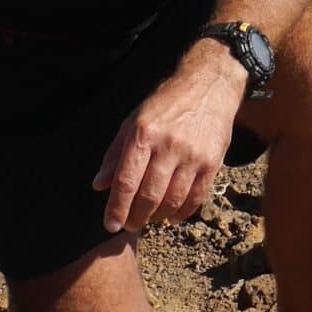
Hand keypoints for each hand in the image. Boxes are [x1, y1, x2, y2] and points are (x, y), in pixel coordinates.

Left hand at [94, 46, 245, 233]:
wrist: (209, 86)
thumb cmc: (166, 103)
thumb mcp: (134, 120)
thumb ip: (116, 153)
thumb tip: (99, 185)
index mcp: (144, 133)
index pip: (126, 180)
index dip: (116, 207)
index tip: (109, 224)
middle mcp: (168, 145)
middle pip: (148, 195)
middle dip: (136, 217)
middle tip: (129, 225)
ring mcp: (193, 155)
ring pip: (172, 200)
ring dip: (158, 217)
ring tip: (149, 219)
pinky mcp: (212, 162)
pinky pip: (196, 197)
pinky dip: (182, 213)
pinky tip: (172, 216)